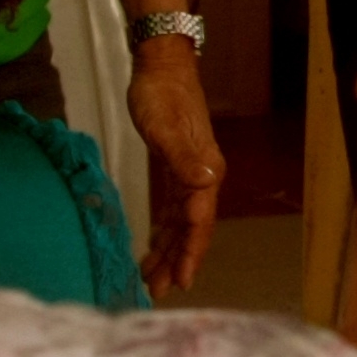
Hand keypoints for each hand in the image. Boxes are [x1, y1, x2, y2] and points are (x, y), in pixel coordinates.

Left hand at [127, 39, 223, 292]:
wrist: (161, 64)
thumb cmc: (161, 94)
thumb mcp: (166, 127)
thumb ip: (184, 159)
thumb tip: (207, 184)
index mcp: (204, 172)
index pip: (199, 222)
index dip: (191, 254)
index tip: (180, 282)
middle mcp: (202, 178)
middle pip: (192, 230)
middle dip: (176, 262)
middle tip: (157, 292)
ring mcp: (190, 174)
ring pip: (181, 224)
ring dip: (168, 251)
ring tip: (150, 279)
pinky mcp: (175, 169)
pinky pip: (172, 210)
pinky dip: (163, 231)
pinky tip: (152, 247)